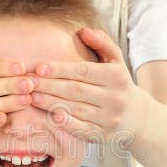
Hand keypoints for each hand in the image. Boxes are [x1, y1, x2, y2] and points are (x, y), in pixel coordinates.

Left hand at [29, 28, 143, 146]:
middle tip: (28, 82)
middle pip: (76, 90)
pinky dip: (66, 123)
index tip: (39, 67)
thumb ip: (101, 43)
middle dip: (50, 86)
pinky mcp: (102, 135)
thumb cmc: (118, 83)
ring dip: (51, 103)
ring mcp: (108, 118)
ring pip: (76, 109)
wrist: (137, 116)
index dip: (60, 69)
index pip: (83, 71)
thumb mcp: (116, 61)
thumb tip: (84, 31)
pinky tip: (51, 116)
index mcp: (116, 76)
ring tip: (31, 97)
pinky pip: (81, 129)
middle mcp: (114, 98)